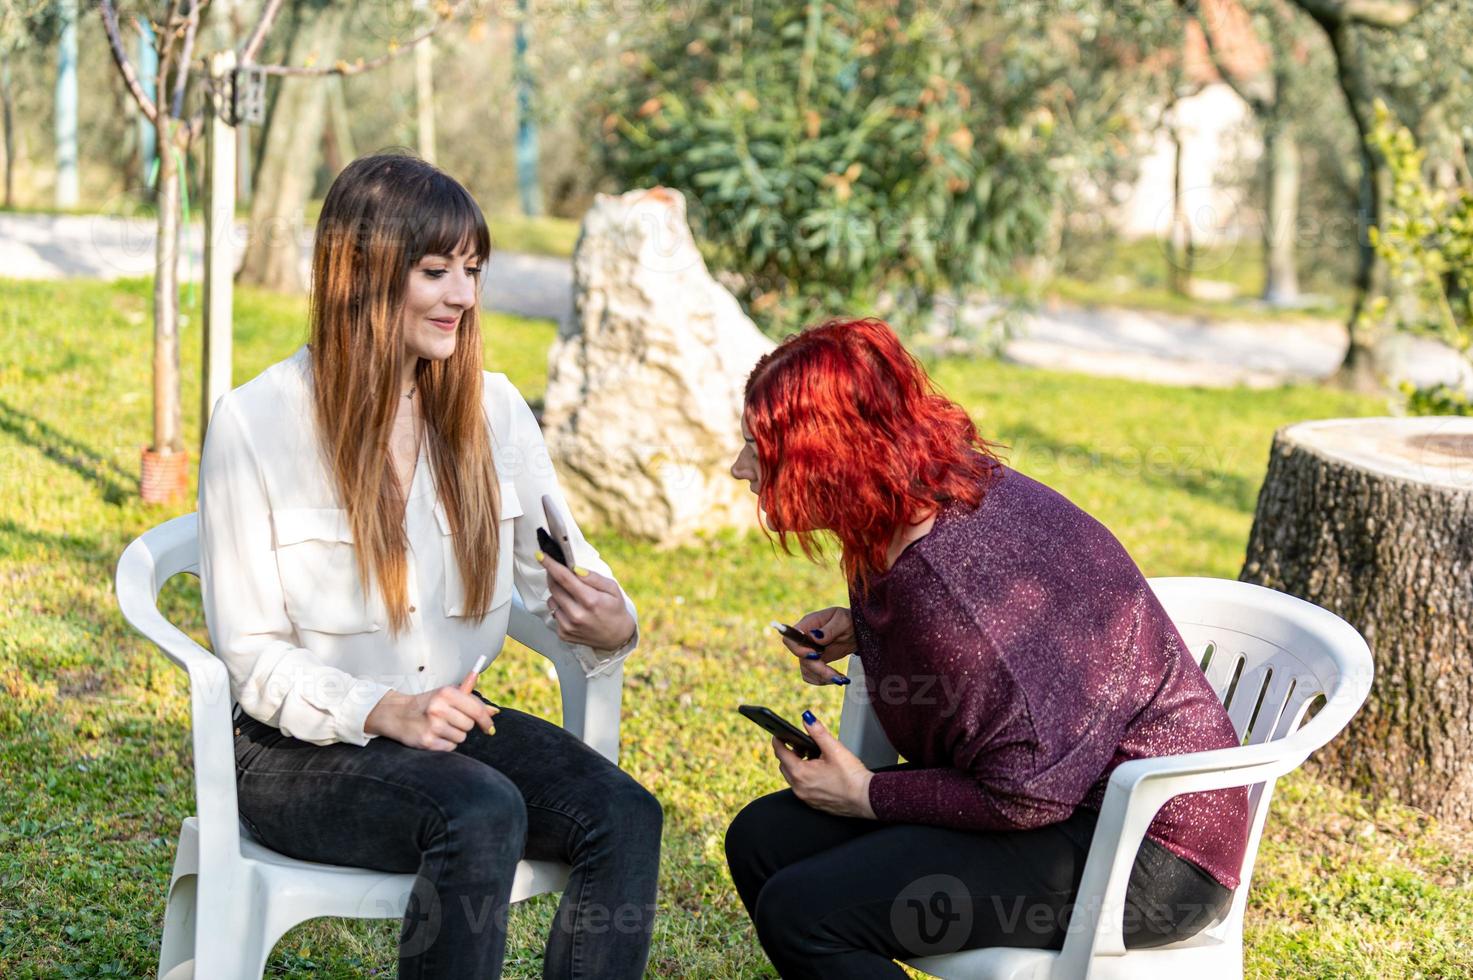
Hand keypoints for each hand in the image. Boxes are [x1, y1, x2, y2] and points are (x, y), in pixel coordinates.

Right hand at [364, 667, 498, 750]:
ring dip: (455, 734)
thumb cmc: (427, 704)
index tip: (490, 727)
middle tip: (451, 720)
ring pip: (461, 737)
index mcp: (446, 693)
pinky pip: (451, 746)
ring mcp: (432, 726)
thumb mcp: (446, 694)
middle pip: (470, 725)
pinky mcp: (427, 741)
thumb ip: (471, 700)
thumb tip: (494, 711)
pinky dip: (446, 743)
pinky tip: (435, 735)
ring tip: (440, 727)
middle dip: (464, 725)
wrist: (397, 714)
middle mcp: (439, 708)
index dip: (486, 721)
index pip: (477, 710)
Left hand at [537, 554, 635, 649]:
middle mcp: (577, 615)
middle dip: (554, 576)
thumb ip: (593, 577)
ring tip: (574, 596)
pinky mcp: (563, 633)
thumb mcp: (612, 589)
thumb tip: (575, 569)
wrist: (616, 637)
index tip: (540, 555)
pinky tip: (573, 610)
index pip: (564, 578)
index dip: (550, 564)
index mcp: (590, 601)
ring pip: (551, 600)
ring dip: (558, 593)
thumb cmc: (615, 609)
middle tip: (561, 572)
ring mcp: (568, 626)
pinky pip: (554, 613)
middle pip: (554, 587)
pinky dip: (560, 607)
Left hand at [773, 710, 874, 818]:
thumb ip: (818, 731)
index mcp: (800, 774)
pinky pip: (802, 788)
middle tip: (798, 744)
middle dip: (788, 753)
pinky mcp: (814, 804)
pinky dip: (805, 778)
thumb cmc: (852, 776)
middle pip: (785, 766)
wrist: (867, 798)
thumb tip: (807, 718)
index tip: (778, 734)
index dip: (778, 741)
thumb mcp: (834, 748)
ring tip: (812, 757)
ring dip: (797, 766)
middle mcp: (799, 788)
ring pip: (793, 778)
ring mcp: (806, 798)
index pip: (780, 753)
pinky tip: (819, 771)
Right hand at [781, 606, 855, 685]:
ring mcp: (809, 650)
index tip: (816, 655)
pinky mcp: (815, 661)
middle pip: (801, 658)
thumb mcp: (843, 620)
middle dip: (818, 669)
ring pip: (806, 669)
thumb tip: (814, 636)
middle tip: (837, 677)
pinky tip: (838, 678)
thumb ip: (830, 629)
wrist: (856, 630)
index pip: (790, 639)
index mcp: (808, 625)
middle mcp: (805, 638)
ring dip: (823, 677)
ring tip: (842, 679)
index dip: (798, 650)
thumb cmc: (850, 620)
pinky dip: (823, 680)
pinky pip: (811, 675)